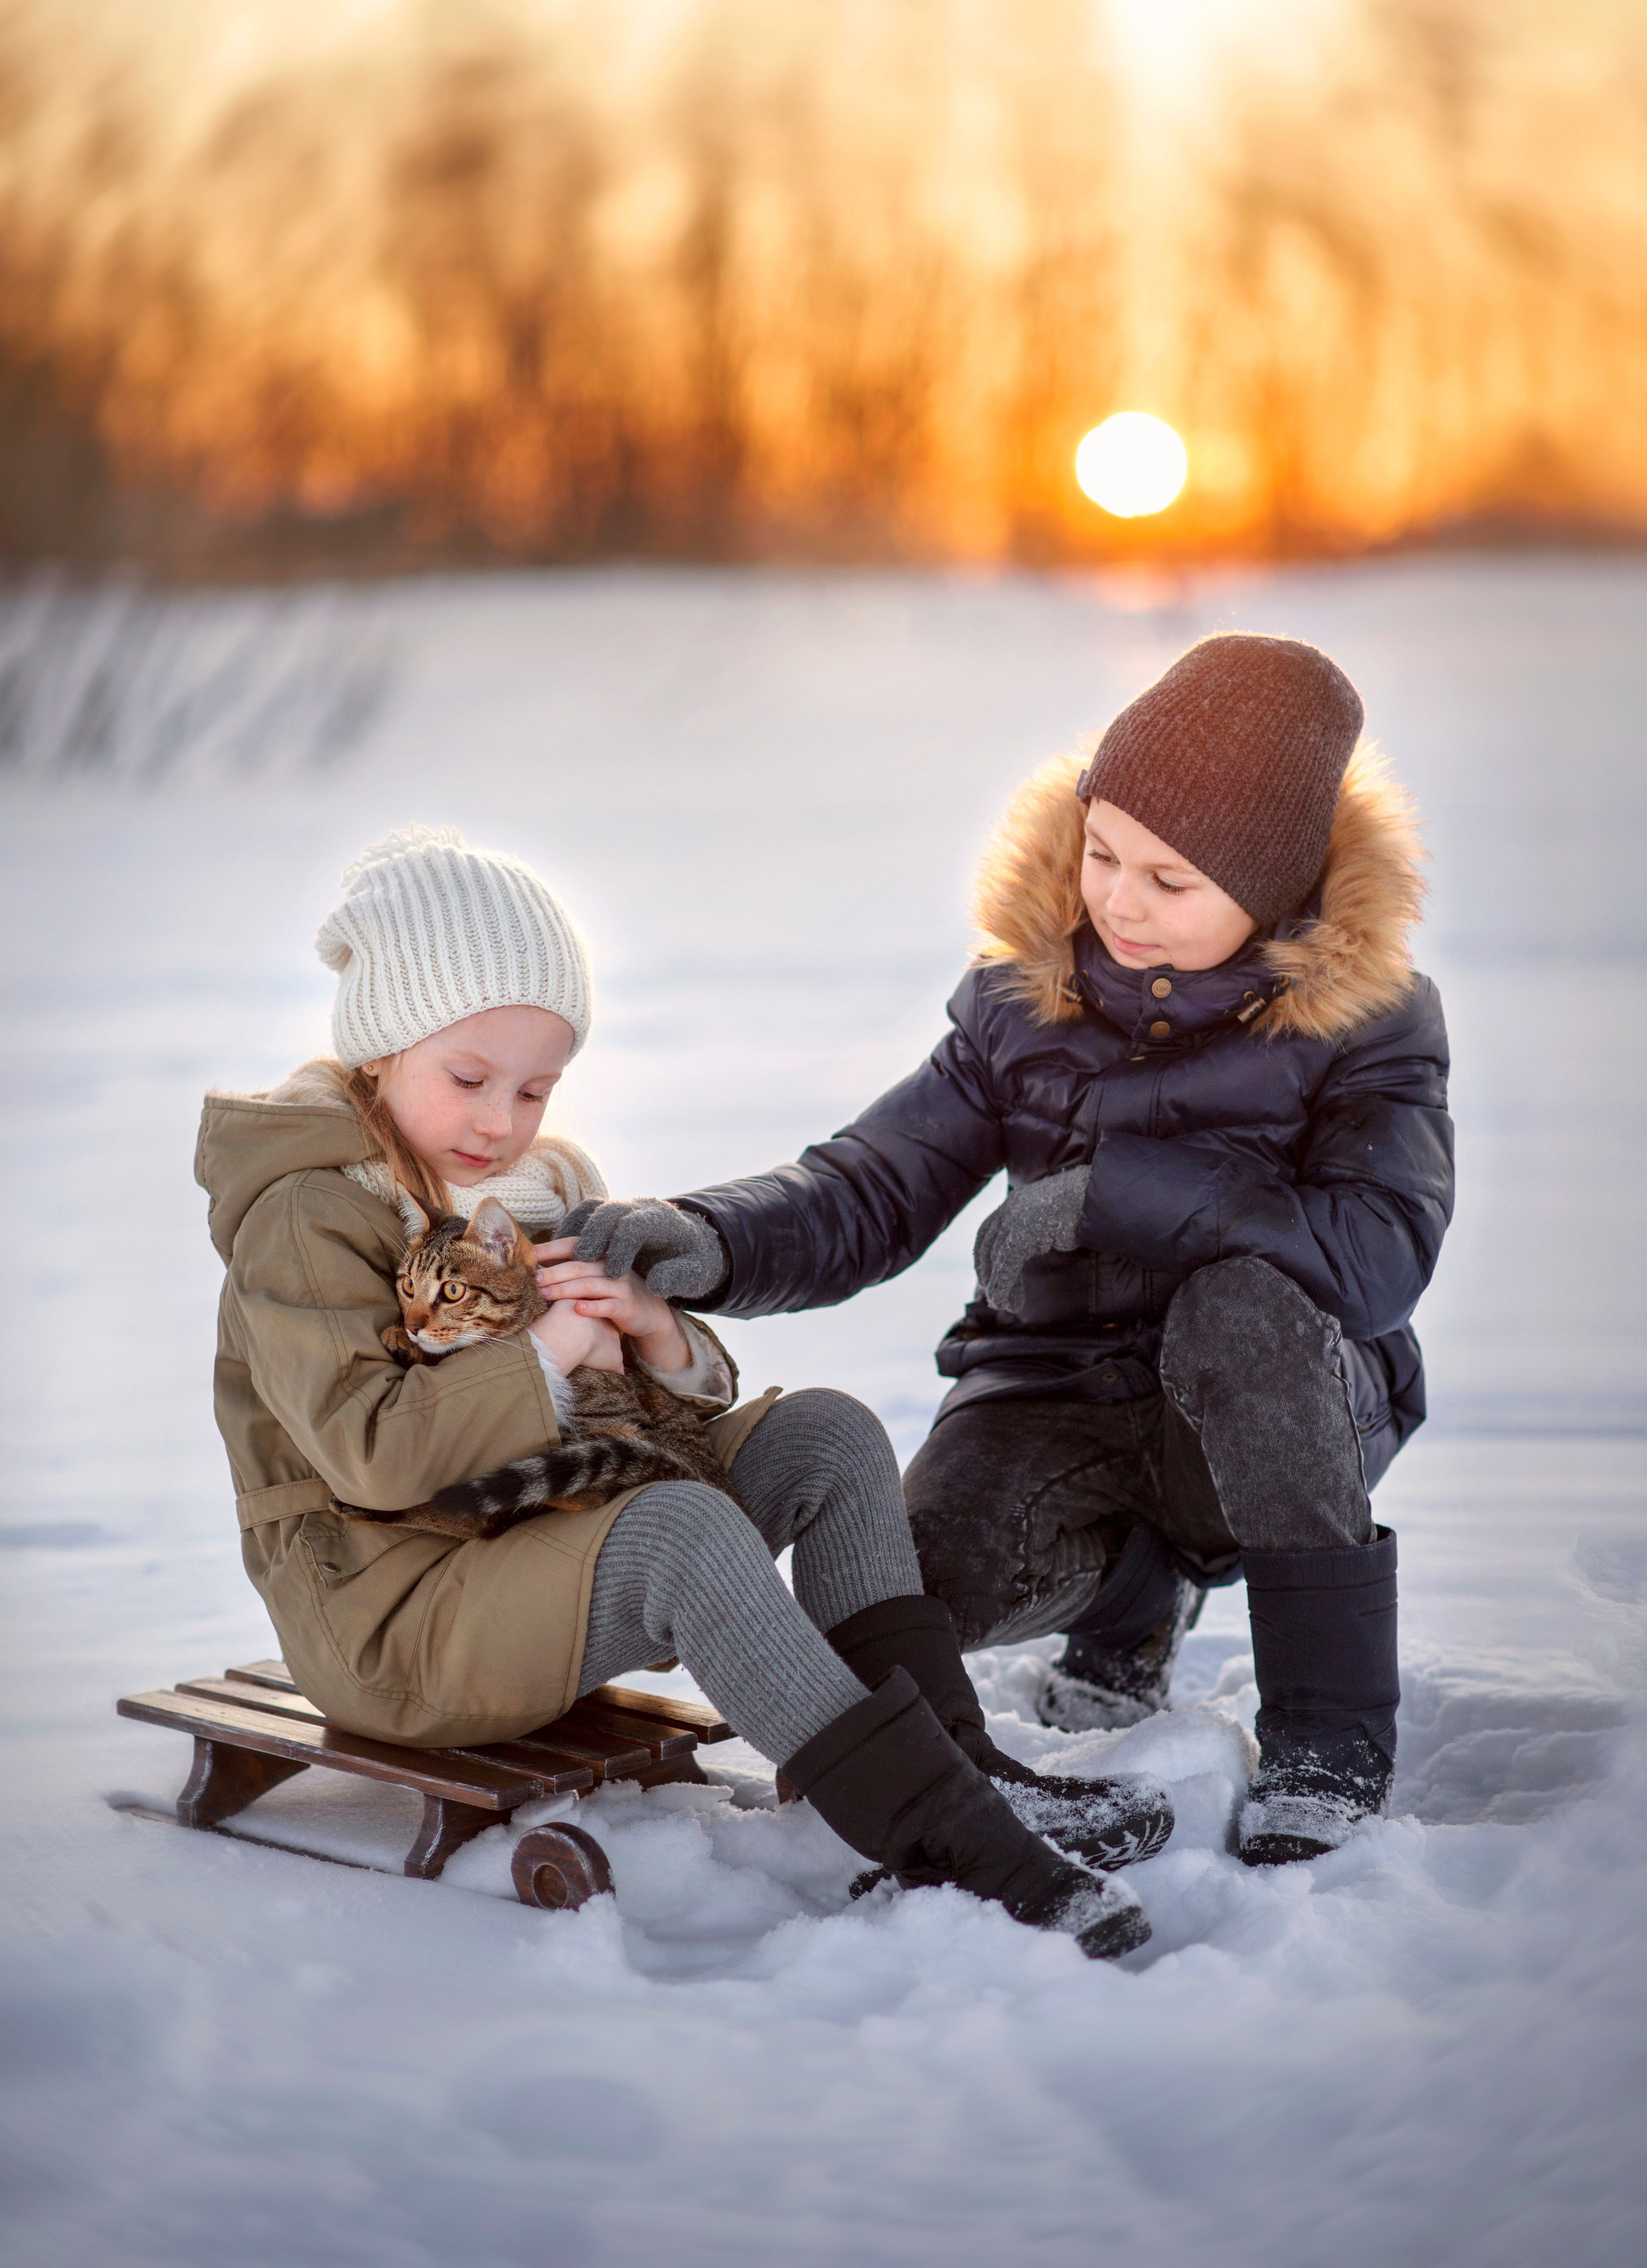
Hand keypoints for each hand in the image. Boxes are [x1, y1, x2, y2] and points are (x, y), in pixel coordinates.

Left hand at [532, 1241, 690, 1371]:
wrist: (650, 1314)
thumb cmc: (614, 1293)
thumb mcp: (597, 1276)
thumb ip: (574, 1268)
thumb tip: (535, 1262)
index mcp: (602, 1255)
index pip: (574, 1245)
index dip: (551, 1248)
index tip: (529, 1254)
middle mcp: (612, 1267)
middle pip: (579, 1266)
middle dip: (553, 1272)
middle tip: (532, 1280)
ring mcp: (621, 1286)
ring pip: (590, 1285)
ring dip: (564, 1290)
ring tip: (544, 1295)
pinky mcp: (627, 1307)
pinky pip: (608, 1305)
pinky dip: (592, 1307)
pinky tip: (577, 1310)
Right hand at [558, 1197, 727, 1301]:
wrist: (692, 1242)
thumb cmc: (692, 1262)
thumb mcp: (694, 1274)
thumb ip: (677, 1277)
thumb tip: (655, 1283)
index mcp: (663, 1221)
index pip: (636, 1226)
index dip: (622, 1247)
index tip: (613, 1273)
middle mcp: (640, 1208)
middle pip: (610, 1213)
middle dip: (593, 1235)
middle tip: (581, 1260)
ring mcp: (623, 1207)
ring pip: (593, 1209)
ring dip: (574, 1230)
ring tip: (558, 1254)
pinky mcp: (610, 1212)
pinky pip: (585, 1213)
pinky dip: (570, 1228)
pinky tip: (558, 1250)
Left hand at [973, 1166, 1088, 1314]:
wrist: (1098, 1199)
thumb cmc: (1081, 1211)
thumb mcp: (1049, 1222)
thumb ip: (1034, 1236)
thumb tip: (1025, 1254)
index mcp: (1014, 1202)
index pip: (987, 1232)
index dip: (983, 1256)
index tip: (985, 1276)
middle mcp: (1010, 1208)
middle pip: (987, 1245)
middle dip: (987, 1273)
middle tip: (993, 1297)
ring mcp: (1016, 1218)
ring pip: (996, 1257)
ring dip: (997, 1285)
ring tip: (1004, 1305)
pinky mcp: (1025, 1233)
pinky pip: (1008, 1263)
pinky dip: (1004, 1284)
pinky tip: (1008, 1301)